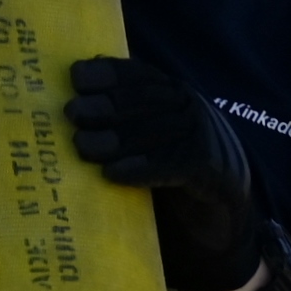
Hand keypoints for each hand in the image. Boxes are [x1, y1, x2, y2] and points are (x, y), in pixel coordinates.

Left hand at [65, 56, 263, 290]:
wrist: (222, 218)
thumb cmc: (173, 176)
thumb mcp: (150, 141)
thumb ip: (124, 123)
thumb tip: (68, 112)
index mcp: (171, 93)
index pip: (138, 74)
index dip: (107, 73)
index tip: (76, 77)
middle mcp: (188, 108)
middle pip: (142, 101)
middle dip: (105, 105)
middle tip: (72, 114)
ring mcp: (202, 136)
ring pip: (154, 131)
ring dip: (116, 138)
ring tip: (82, 146)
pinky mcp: (210, 170)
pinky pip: (172, 165)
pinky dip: (142, 169)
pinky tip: (113, 174)